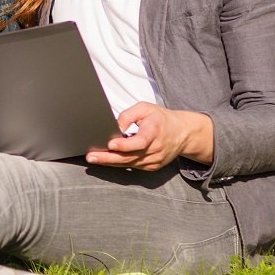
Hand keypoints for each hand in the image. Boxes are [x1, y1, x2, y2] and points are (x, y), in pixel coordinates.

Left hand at [84, 102, 213, 169]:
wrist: (183, 133)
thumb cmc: (160, 118)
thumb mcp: (144, 108)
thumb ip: (128, 115)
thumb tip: (114, 127)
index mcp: (155, 131)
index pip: (140, 141)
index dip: (125, 145)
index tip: (110, 144)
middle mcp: (156, 148)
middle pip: (130, 156)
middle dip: (108, 157)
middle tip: (91, 157)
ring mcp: (155, 160)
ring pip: (130, 163)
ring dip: (111, 162)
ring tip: (94, 159)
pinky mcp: (153, 166)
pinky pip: (133, 166)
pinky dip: (120, 163)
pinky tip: (107, 160)